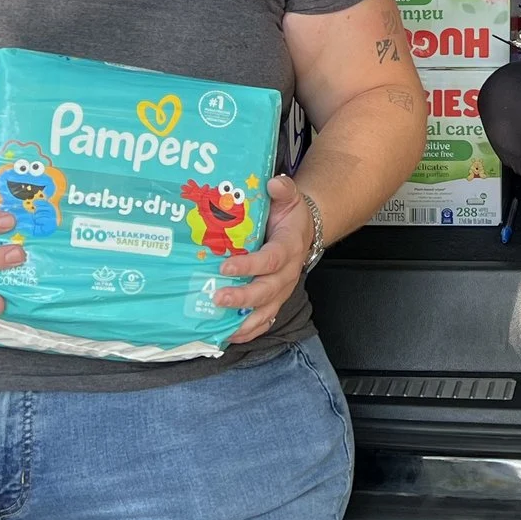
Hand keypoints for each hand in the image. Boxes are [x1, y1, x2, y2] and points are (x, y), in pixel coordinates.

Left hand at [215, 175, 311, 343]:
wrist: (303, 231)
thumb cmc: (289, 215)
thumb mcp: (289, 197)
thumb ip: (283, 189)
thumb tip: (274, 183)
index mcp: (289, 247)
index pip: (271, 259)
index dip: (250, 265)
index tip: (226, 267)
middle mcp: (287, 273)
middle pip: (267, 290)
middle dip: (243, 297)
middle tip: (217, 298)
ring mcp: (281, 290)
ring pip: (266, 311)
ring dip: (244, 321)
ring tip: (223, 328)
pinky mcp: (275, 300)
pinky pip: (265, 321)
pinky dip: (249, 331)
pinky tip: (229, 336)